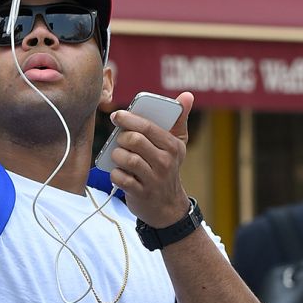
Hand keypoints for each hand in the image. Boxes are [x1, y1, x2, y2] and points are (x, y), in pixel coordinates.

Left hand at [109, 91, 194, 226]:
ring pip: (126, 158)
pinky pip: (120, 178)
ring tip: (118, 156)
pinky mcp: (141, 194)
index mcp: (173, 146)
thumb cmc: (167, 168)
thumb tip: (187, 95)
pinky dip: (115, 174)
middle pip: (134, 140)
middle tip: (120, 140)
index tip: (117, 116)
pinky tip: (119, 173)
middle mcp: (165, 162)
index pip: (148, 127)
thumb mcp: (177, 145)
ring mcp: (154, 179)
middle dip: (121, 138)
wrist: (167, 207)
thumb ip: (178, 119)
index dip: (129, 118)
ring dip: (116, 155)